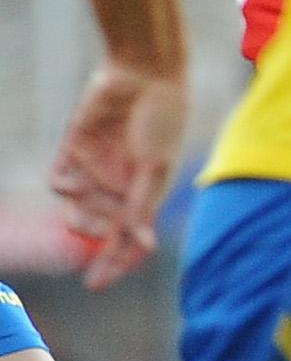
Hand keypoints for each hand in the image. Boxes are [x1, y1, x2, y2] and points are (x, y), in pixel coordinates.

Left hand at [50, 61, 187, 288]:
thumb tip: (142, 245)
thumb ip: (142, 206)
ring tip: (83, 205)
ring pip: (76, 209)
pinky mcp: (74, 150)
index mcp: (146, 194)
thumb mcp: (155, 168)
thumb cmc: (161, 120)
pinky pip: (59, 180)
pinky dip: (63, 187)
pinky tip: (73, 182)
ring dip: (77, 215)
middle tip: (100, 228)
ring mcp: (96, 169)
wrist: (144, 74)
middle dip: (95, 234)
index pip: (130, 239)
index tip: (95, 285)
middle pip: (99, 227)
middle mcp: (119, 186)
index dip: (115, 264)